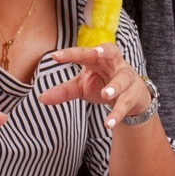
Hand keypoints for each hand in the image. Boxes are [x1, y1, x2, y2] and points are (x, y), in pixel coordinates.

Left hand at [37, 44, 153, 129]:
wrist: (132, 97)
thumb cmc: (103, 84)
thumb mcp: (82, 86)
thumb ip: (64, 90)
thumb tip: (41, 98)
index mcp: (98, 58)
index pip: (84, 53)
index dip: (71, 54)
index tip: (55, 56)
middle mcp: (114, 64)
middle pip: (111, 52)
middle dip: (104, 51)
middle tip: (95, 53)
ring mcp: (126, 78)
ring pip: (122, 79)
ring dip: (114, 86)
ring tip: (105, 94)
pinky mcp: (133, 95)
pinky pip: (125, 104)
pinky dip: (116, 114)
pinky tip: (108, 124)